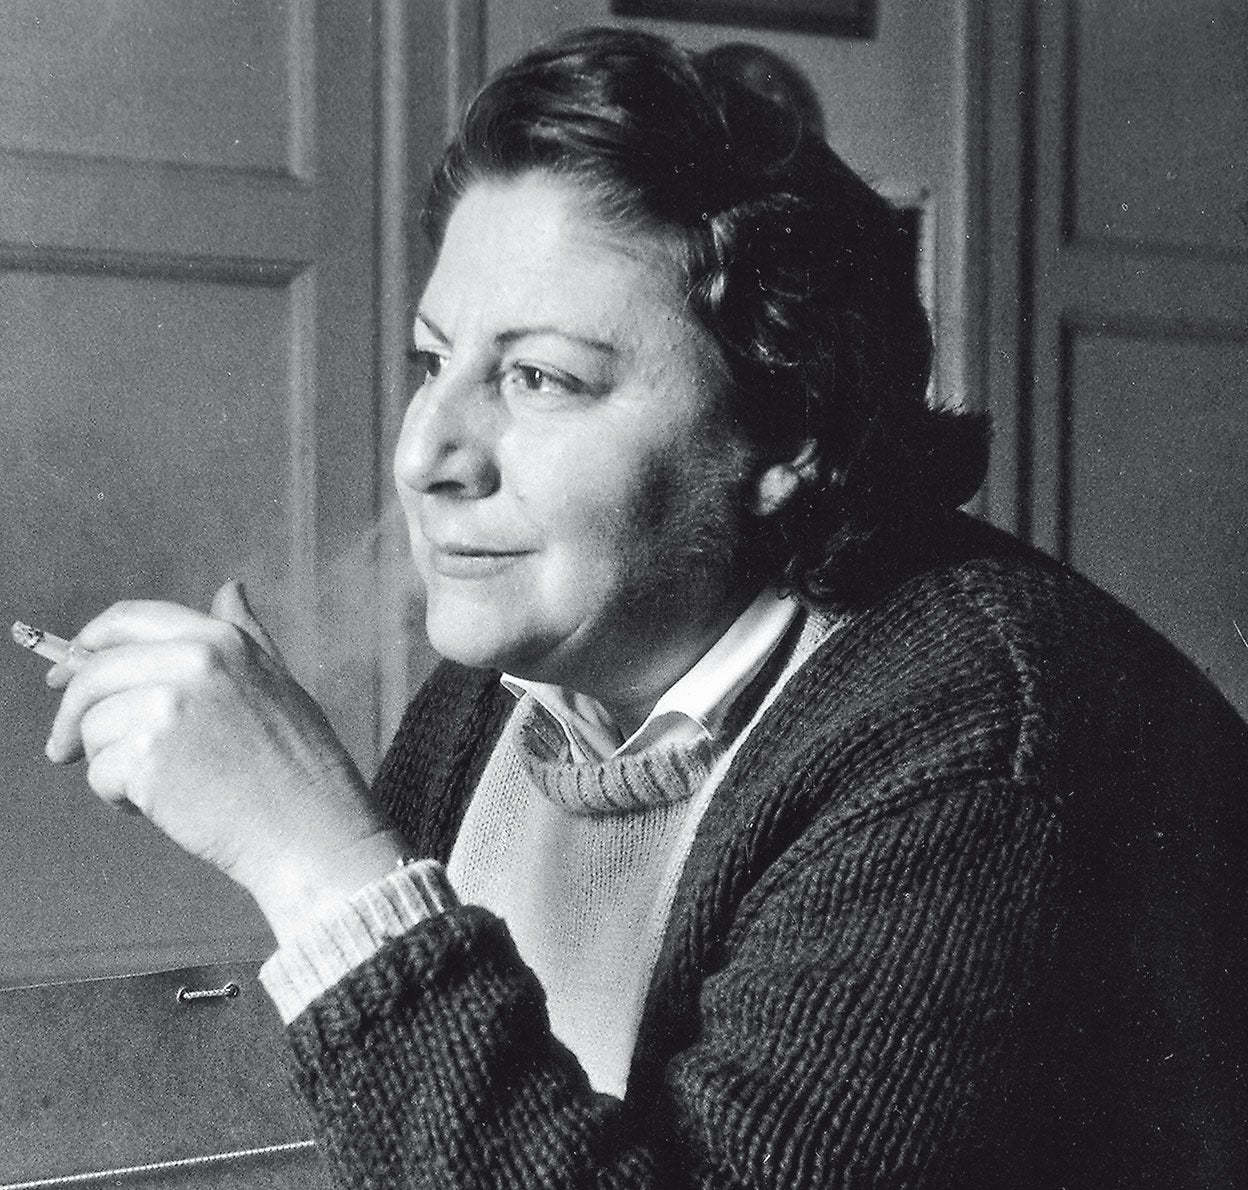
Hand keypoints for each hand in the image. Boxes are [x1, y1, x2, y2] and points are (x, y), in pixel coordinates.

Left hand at [44, 582, 405, 941]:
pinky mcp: (147, 758)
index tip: (66, 676)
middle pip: (93, 675)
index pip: (126, 621)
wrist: (310, 828)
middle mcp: (190, 663)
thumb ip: (245, 634)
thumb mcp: (278, 681)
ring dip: (109, 762)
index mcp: (218, 640)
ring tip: (161, 784)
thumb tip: (230, 589)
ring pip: (92, 728)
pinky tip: (164, 804)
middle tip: (65, 750)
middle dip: (72, 715)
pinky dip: (120, 796)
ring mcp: (166, 708)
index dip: (87, 645)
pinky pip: (100, 773)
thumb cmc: (299, 763)